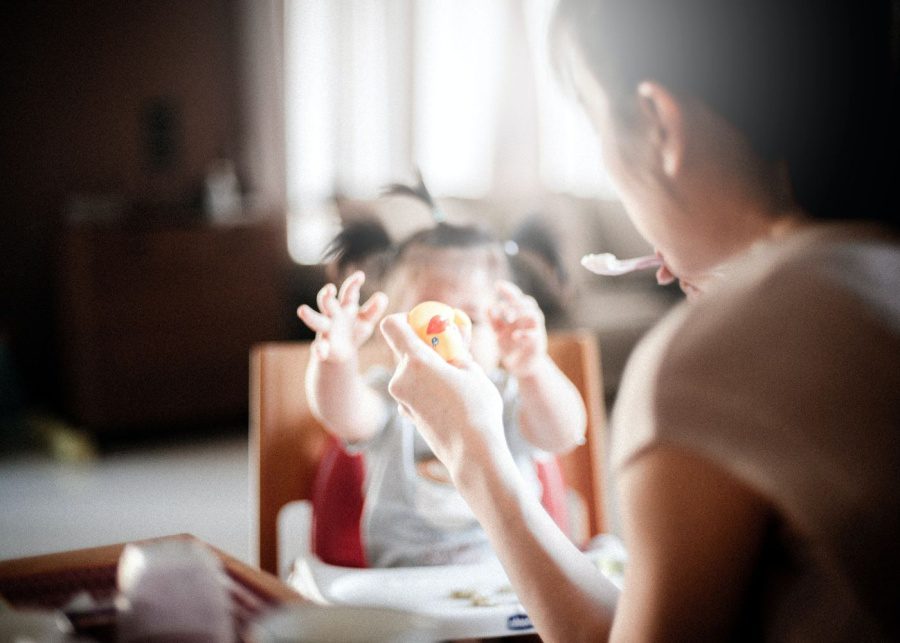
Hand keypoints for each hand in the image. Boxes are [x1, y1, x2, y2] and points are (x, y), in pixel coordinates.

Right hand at [297, 271, 388, 362]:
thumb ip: (373, 310)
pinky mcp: (323, 346)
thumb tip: (382, 297)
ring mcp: (326, 330)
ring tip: (302, 310)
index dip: (353, 284)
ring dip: (310, 315)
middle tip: (329, 289)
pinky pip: (318, 347)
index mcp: (345, 307)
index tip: (360, 276)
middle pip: (327, 303)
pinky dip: (319, 349)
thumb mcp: (366, 321)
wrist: (343, 353)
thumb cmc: (354, 331)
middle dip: (327, 295)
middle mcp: (333, 315)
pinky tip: (321, 352)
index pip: (348, 292)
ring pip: (316, 321)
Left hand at [380, 313, 506, 478]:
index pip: (392, 326)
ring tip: (455, 377)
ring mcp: (400, 398)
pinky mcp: (406, 413)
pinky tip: (449, 397)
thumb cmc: (477, 409)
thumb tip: (451, 333)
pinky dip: (425, 386)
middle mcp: (400, 378)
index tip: (425, 324)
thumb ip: (456, 349)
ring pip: (409, 370)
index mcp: (416, 361)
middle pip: (402, 348)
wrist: (473, 453)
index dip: (405, 319)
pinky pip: (412, 389)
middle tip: (449, 350)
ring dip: (427, 367)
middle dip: (423, 345)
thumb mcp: (472, 370)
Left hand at [490, 280, 547, 376]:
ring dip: (521, 313)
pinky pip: (535, 334)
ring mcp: (535, 330)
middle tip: (501, 309)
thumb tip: (487, 307)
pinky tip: (514, 336)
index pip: (516, 297)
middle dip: (515, 303)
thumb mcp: (498, 333)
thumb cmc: (510, 347)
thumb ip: (494, 321)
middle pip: (528, 302)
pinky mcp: (538, 343)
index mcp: (519, 315)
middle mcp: (529, 320)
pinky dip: (525, 333)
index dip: (509, 290)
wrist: (521, 366)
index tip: (498, 285)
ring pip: (535, 314)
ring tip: (508, 318)